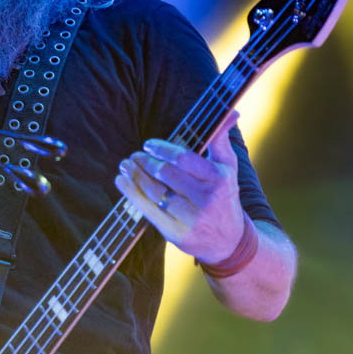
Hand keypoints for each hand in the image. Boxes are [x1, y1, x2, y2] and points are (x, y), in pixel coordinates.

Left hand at [113, 110, 245, 263]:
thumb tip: (230, 112)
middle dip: (145, 163)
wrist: (229, 241)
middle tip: (134, 155)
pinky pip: (149, 211)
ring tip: (125, 165)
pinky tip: (122, 182)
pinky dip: (131, 194)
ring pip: (155, 193)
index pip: (184, 159)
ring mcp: (191, 219)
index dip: (162, 149)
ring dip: (134, 176)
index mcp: (218, 179)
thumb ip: (221, 140)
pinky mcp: (177, 234)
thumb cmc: (224, 195)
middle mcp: (206, 200)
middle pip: (166, 175)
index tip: (148, 144)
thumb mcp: (228, 167)